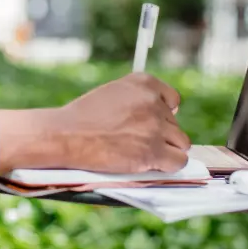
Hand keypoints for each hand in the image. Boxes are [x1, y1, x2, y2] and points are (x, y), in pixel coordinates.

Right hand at [0, 73, 189, 173]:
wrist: (67, 135)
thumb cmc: (83, 116)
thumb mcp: (113, 92)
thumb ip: (138, 97)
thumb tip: (166, 112)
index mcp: (143, 83)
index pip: (172, 99)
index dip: (164, 113)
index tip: (153, 122)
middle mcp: (153, 102)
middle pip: (175, 124)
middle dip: (160, 134)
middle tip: (137, 141)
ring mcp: (155, 127)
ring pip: (180, 142)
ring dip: (166, 150)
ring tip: (143, 153)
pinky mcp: (153, 151)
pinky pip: (178, 160)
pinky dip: (167, 165)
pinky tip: (151, 164)